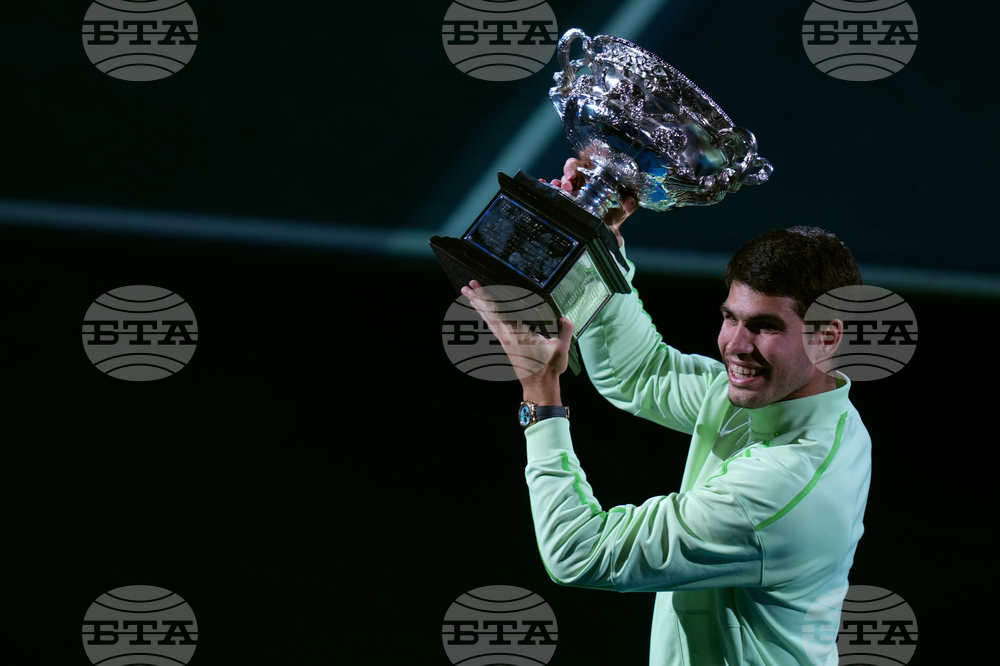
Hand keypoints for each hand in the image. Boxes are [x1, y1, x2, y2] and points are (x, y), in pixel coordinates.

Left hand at [460, 280, 572, 404]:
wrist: (539, 385)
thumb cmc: (548, 368)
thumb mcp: (561, 347)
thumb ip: (565, 329)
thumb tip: (564, 318)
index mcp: (517, 332)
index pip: (497, 310)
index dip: (486, 298)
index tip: (476, 287)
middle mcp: (507, 336)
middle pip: (488, 313)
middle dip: (477, 299)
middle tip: (466, 287)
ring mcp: (505, 342)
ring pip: (489, 321)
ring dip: (480, 308)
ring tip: (470, 298)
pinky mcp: (506, 347)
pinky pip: (493, 328)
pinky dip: (487, 319)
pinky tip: (485, 316)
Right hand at [539, 157, 636, 247]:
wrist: (604, 234)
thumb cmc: (612, 218)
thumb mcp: (622, 212)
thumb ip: (628, 207)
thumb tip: (629, 202)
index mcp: (597, 177)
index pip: (588, 161)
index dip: (586, 158)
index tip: (584, 160)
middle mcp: (582, 181)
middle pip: (571, 168)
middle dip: (569, 171)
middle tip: (570, 181)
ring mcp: (571, 191)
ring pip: (561, 179)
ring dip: (560, 181)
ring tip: (561, 188)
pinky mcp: (562, 200)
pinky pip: (551, 190)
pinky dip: (546, 185)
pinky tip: (543, 183)